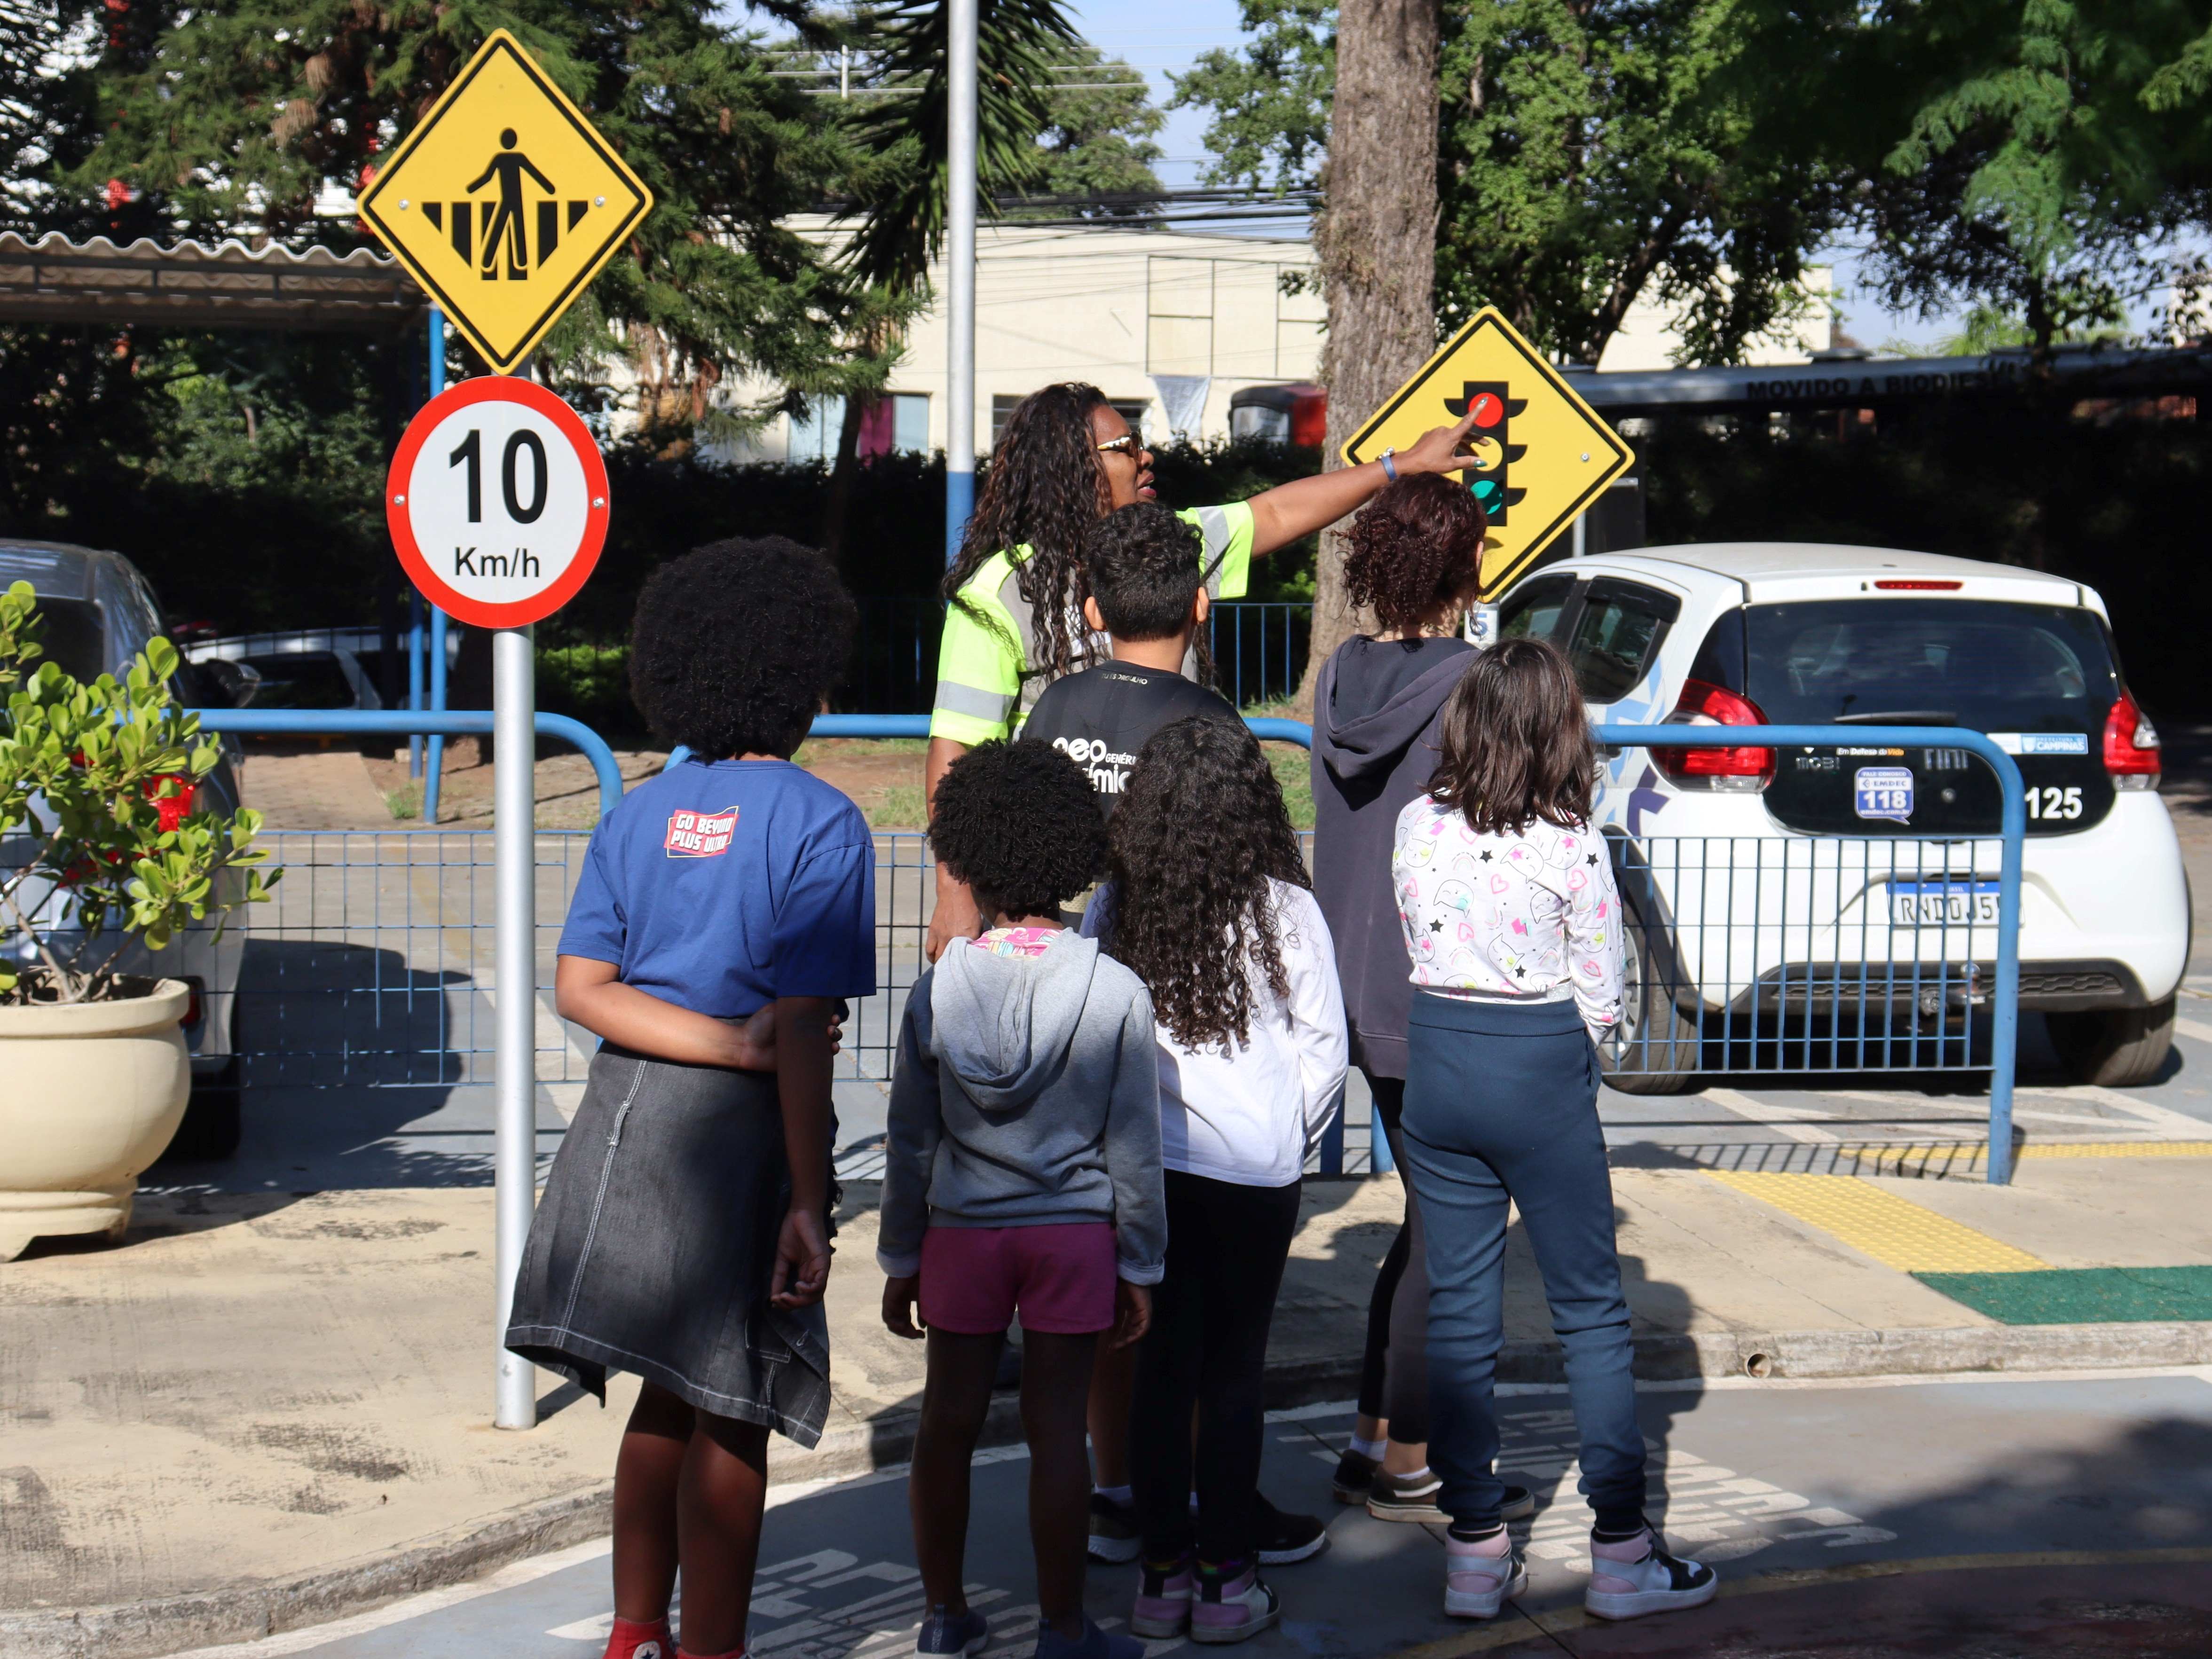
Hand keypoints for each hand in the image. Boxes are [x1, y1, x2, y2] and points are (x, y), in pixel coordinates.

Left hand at [729, 1002, 843, 1070]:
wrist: (746, 1045)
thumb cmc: (758, 1025)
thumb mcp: (776, 1009)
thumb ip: (792, 1004)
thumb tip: (811, 994)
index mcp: (799, 1021)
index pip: (820, 1017)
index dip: (830, 1016)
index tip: (833, 1016)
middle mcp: (803, 1034)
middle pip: (827, 1030)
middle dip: (835, 1027)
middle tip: (831, 1026)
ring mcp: (803, 1048)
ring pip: (827, 1043)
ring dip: (835, 1038)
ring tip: (831, 1035)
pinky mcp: (800, 1061)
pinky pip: (818, 1058)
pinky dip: (829, 1054)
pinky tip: (832, 1049)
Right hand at [770, 1205, 831, 1307]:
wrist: (800, 1213)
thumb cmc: (792, 1231)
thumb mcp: (782, 1258)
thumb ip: (779, 1276)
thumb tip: (773, 1296)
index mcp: (807, 1273)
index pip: (802, 1297)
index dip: (789, 1303)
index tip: (774, 1301)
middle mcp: (816, 1273)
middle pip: (810, 1300)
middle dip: (793, 1304)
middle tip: (779, 1300)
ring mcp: (821, 1268)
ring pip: (816, 1295)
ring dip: (800, 1300)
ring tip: (786, 1296)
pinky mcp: (823, 1261)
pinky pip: (821, 1283)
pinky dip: (810, 1289)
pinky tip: (797, 1286)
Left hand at [882, 1273, 924, 1338]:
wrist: (912, 1268)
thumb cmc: (919, 1280)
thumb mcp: (923, 1300)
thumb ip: (922, 1313)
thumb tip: (923, 1327)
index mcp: (905, 1304)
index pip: (906, 1322)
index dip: (914, 1330)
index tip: (923, 1335)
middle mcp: (897, 1305)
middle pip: (900, 1325)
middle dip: (909, 1333)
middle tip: (919, 1336)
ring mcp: (891, 1304)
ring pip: (893, 1324)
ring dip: (902, 1331)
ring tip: (913, 1332)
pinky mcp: (887, 1302)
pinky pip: (888, 1318)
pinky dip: (895, 1324)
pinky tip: (905, 1325)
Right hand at [926, 881, 982, 963]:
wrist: (955, 892)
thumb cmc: (970, 907)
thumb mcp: (978, 924)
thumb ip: (976, 938)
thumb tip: (973, 949)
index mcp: (968, 936)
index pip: (967, 957)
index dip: (967, 964)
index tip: (968, 968)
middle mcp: (954, 938)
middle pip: (950, 961)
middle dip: (952, 967)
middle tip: (954, 970)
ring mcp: (942, 936)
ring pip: (937, 957)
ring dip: (940, 963)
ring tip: (943, 966)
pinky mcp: (933, 932)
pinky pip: (929, 949)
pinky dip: (931, 956)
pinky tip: (934, 958)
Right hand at [1109, 1280, 1150, 1348]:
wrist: (1127, 1273)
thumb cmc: (1120, 1284)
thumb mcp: (1114, 1305)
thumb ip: (1113, 1318)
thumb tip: (1108, 1332)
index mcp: (1130, 1311)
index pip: (1126, 1329)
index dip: (1118, 1339)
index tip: (1109, 1347)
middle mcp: (1138, 1313)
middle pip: (1132, 1333)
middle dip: (1122, 1343)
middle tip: (1112, 1351)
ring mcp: (1143, 1313)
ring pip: (1138, 1333)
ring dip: (1128, 1342)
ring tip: (1117, 1347)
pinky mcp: (1146, 1312)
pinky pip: (1143, 1328)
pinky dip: (1136, 1335)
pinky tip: (1127, 1340)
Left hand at [1393, 406, 1481, 475]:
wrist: (1409, 462)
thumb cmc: (1430, 464)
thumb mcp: (1451, 465)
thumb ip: (1468, 462)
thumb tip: (1483, 462)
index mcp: (1451, 435)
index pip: (1468, 421)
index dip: (1477, 411)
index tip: (1484, 400)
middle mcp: (1444, 430)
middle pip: (1464, 433)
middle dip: (1475, 439)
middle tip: (1487, 444)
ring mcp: (1436, 431)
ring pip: (1454, 436)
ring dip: (1463, 444)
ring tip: (1471, 454)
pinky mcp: (1430, 435)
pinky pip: (1444, 438)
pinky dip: (1450, 444)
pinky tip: (1451, 453)